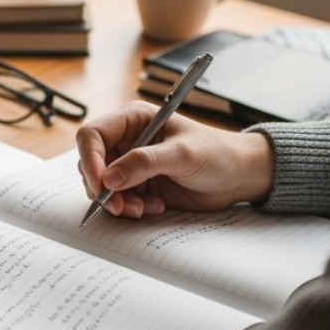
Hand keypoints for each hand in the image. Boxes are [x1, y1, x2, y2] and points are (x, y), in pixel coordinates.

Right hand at [76, 101, 273, 217]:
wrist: (238, 176)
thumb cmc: (216, 154)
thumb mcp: (182, 155)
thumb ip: (144, 163)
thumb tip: (109, 178)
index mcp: (132, 120)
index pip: (92, 135)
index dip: (90, 160)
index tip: (101, 185)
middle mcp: (126, 141)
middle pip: (92, 164)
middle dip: (103, 188)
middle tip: (121, 206)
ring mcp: (130, 165)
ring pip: (102, 187)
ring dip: (117, 203)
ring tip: (143, 209)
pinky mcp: (138, 186)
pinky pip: (118, 201)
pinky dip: (130, 209)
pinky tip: (154, 208)